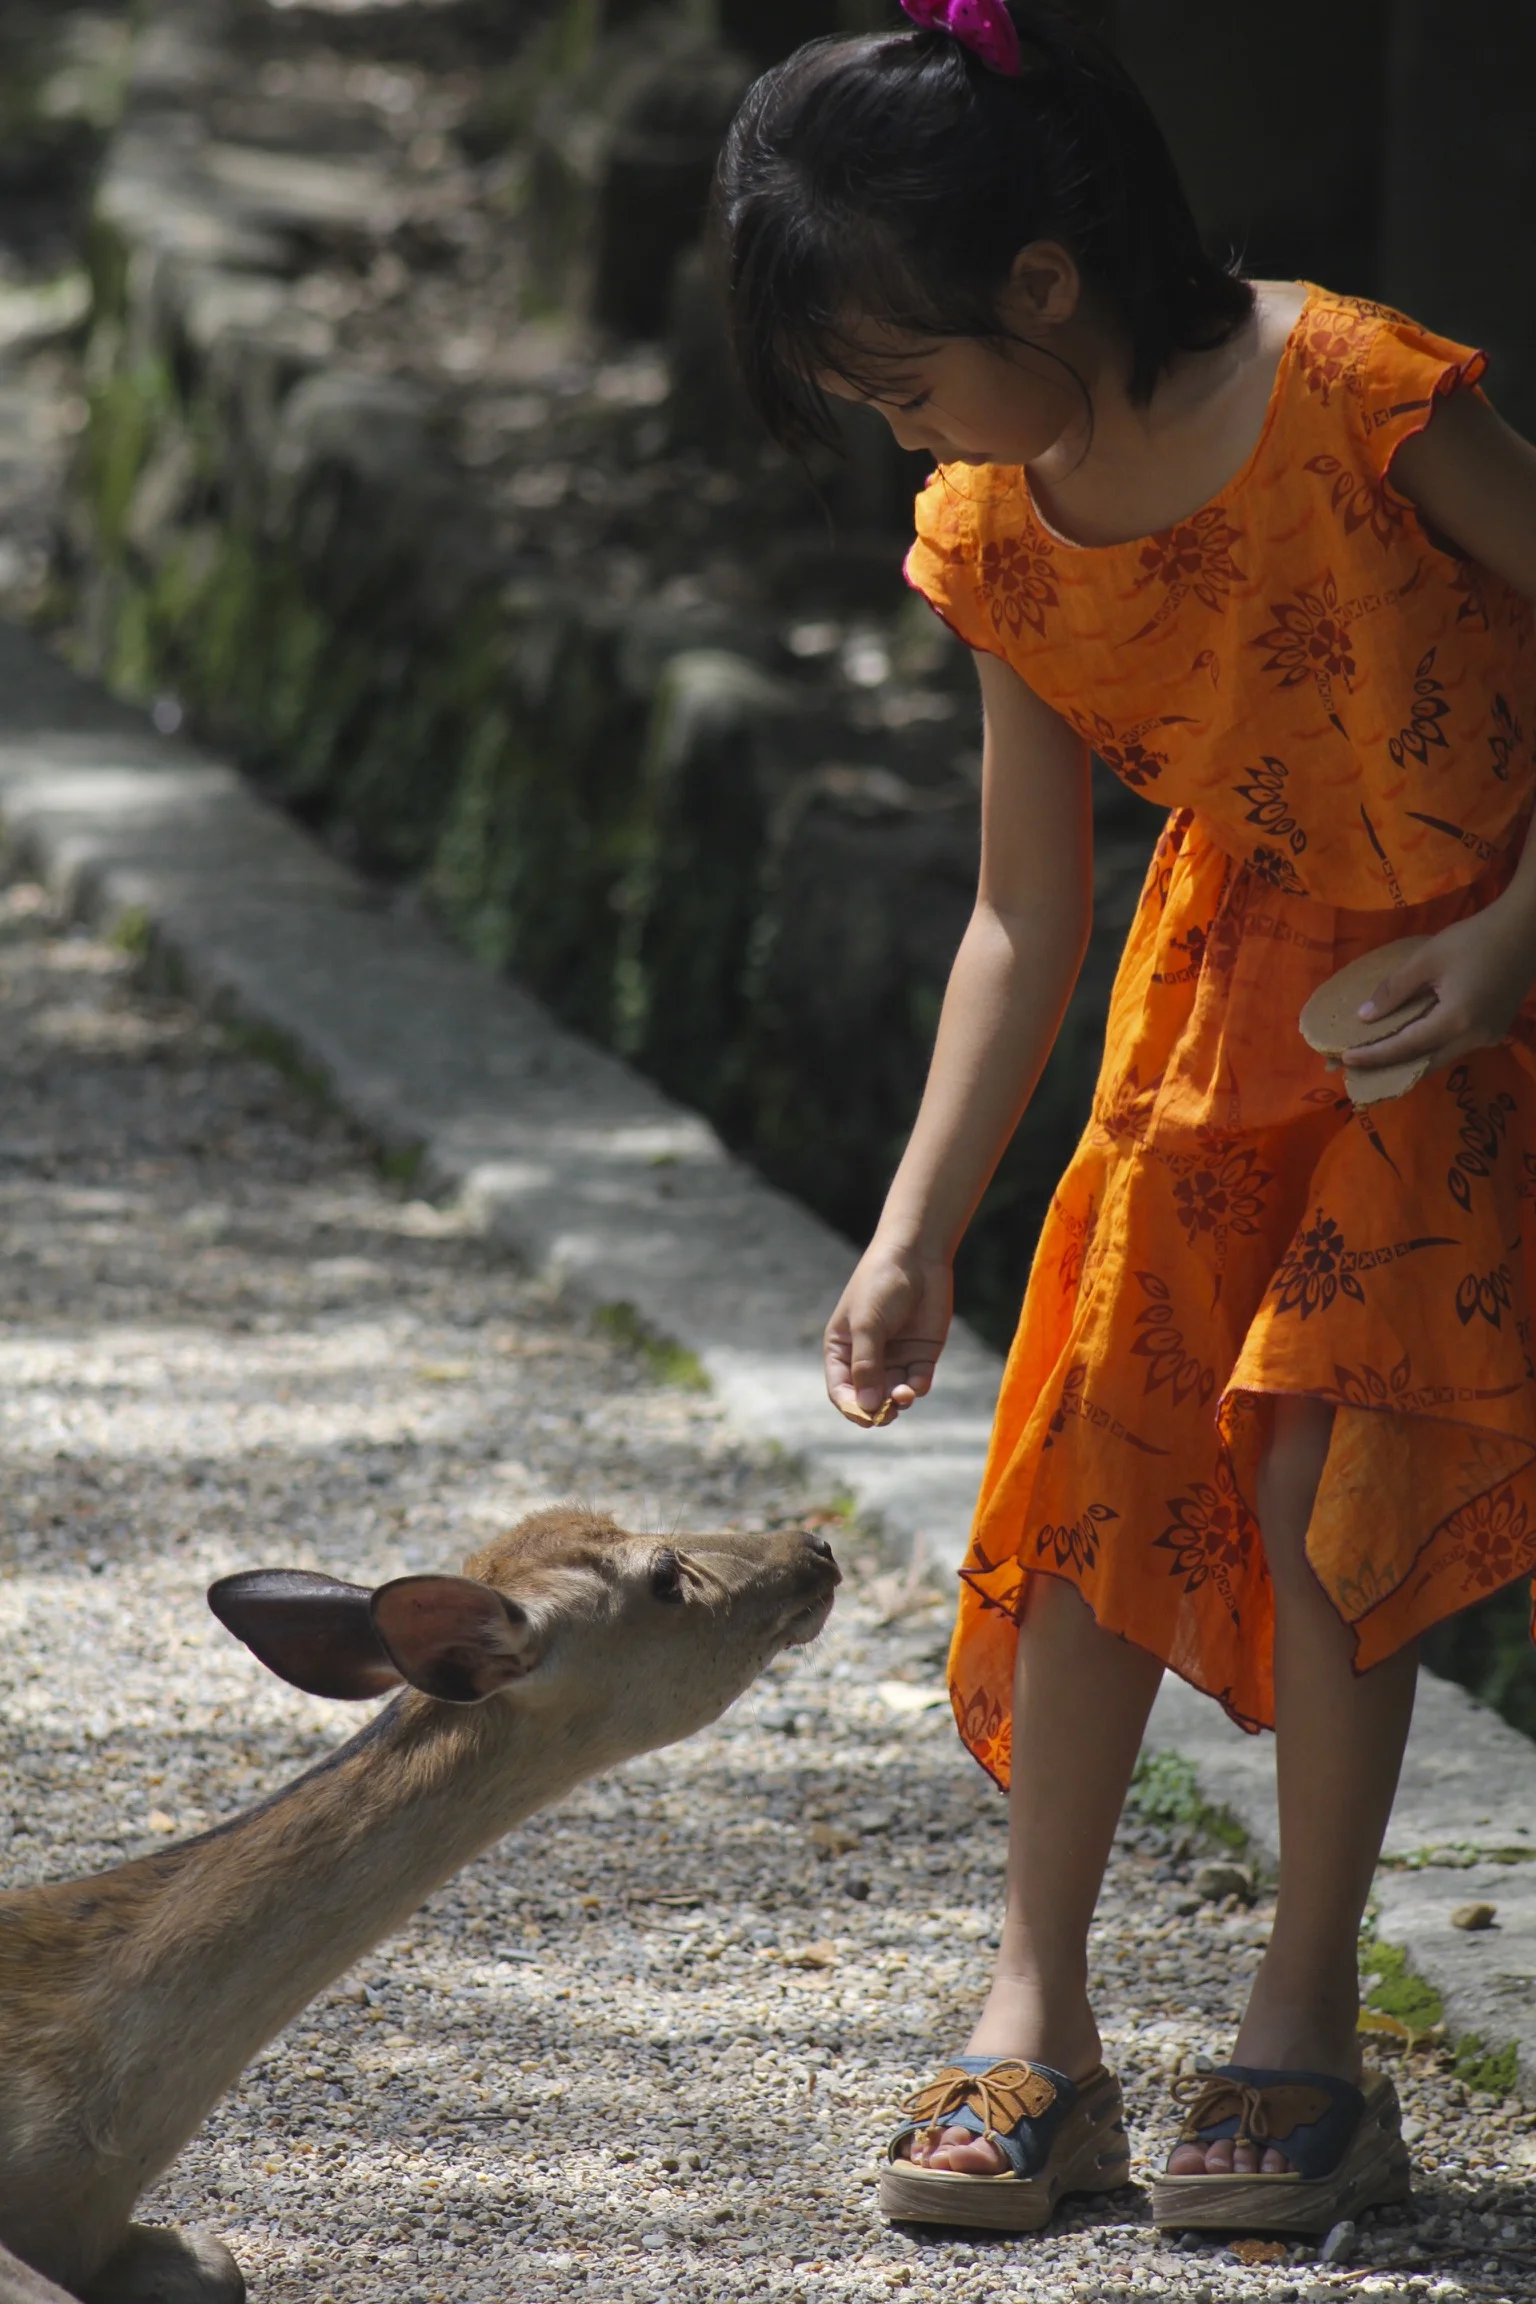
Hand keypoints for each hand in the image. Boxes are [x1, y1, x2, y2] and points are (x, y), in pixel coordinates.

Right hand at [824, 1243, 952, 1426]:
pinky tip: (915, 1385)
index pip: (841, 1389)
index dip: (851, 1406)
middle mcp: (867, 1358)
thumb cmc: (880, 1285)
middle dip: (877, 1410)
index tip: (864, 1416)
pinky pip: (916, 1382)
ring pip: (893, 1394)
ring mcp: (894, 1357)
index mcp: (842, 1349)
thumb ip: (867, 1366)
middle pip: (868, 1397)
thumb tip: (868, 1409)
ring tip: (903, 1395)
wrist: (917, 1257)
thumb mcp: (868, 1325)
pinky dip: (916, 1388)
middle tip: (886, 1415)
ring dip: (898, 1401)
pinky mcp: (920, 1354)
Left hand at [1349, 898, 1535, 1074]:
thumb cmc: (1474, 938)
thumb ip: (1394, 990)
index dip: (1375, 1055)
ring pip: (1441, 1058)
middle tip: (1358, 1067)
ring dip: (1411, 1059)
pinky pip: (1456, 1047)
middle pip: (1425, 1063)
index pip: (1407, 1047)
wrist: (1525, 929)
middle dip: (1390, 1068)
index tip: (1345, 1059)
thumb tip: (1364, 1017)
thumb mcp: (1426, 959)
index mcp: (1457, 1021)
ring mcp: (1489, 1037)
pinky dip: (1431, 1048)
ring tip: (1379, 1057)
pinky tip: (1411, 1042)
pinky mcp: (1495, 1030)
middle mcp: (1475, 1038)